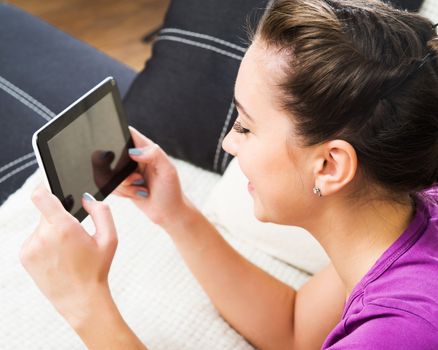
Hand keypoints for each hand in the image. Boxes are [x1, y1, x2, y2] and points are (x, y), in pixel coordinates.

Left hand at [20, 184, 117, 327]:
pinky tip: (57, 256)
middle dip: (58, 217)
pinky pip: (34, 239)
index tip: (49, 187)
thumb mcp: (110, 239)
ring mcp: (31, 247)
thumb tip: (87, 198)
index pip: (41, 196)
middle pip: (46, 212)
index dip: (44, 187)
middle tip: (73, 234)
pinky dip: (44, 243)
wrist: (80, 299)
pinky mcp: (25, 256)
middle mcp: (43, 236)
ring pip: (40, 226)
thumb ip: (102, 212)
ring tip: (66, 250)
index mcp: (64, 228)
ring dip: (51, 231)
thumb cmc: (96, 269)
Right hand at [113, 126, 188, 226]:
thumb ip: (154, 154)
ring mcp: (128, 171)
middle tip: (139, 180)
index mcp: (147, 149)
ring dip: (125, 185)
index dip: (119, 136)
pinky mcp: (123, 184)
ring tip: (142, 189)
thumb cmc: (171, 192)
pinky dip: (122, 193)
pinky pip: (111, 185)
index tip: (125, 156)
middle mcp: (136, 158)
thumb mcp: (168, 171)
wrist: (169, 213)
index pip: (128, 133)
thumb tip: (134, 151)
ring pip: (111, 173)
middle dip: (122, 172)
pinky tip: (137, 194)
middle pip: (113, 155)